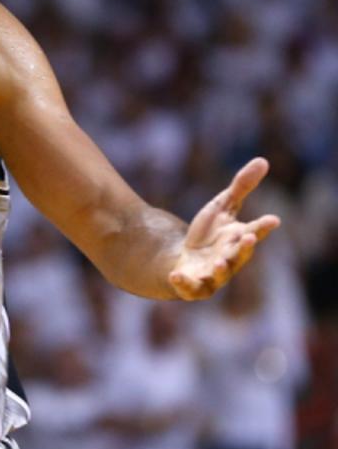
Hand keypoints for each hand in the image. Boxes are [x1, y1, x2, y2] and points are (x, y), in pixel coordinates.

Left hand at [168, 157, 280, 300]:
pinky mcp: (193, 286)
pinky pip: (189, 288)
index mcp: (238, 239)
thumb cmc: (207, 234)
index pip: (254, 232)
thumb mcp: (221, 206)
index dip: (263, 227)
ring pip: (220, 274)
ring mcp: (213, 275)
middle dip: (245, 248)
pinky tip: (175, 275)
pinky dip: (183, 283)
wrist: (183, 259)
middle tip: (249, 239)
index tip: (273, 220)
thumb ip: (241, 187)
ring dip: (221, 269)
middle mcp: (230, 259)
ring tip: (217, 262)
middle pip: (240, 255)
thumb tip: (263, 160)